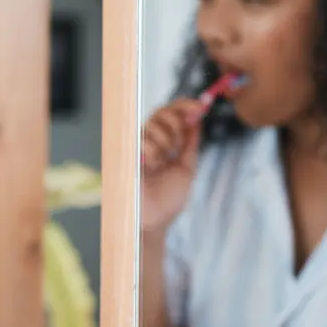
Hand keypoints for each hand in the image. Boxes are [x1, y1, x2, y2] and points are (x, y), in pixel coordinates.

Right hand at [140, 99, 205, 233]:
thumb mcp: (186, 167)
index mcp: (164, 142)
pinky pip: (142, 140)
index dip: (185, 105)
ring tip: (163, 162)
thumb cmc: (168, 199)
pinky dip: (153, 152)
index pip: (171, 113)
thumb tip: (197, 120)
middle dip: (175, 122)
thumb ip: (190, 144)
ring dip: (166, 141)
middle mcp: (150, 141)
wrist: (156, 220)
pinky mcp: (127, 153)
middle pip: (160, 111)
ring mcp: (137, 147)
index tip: (200, 106)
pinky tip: (152, 167)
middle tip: (178, 143)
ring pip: (152, 124)